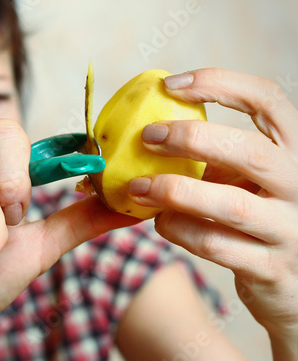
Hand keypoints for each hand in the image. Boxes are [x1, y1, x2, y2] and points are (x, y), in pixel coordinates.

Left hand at [127, 69, 297, 357]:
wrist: (293, 280)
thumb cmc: (259, 215)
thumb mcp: (247, 177)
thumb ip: (215, 156)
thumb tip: (149, 132)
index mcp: (296, 150)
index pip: (268, 100)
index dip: (219, 84)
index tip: (169, 85)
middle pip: (250, 150)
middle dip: (191, 138)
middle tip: (147, 136)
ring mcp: (288, 229)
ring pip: (229, 204)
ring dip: (173, 190)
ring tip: (138, 185)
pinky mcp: (269, 267)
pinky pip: (213, 243)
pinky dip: (178, 229)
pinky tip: (160, 221)